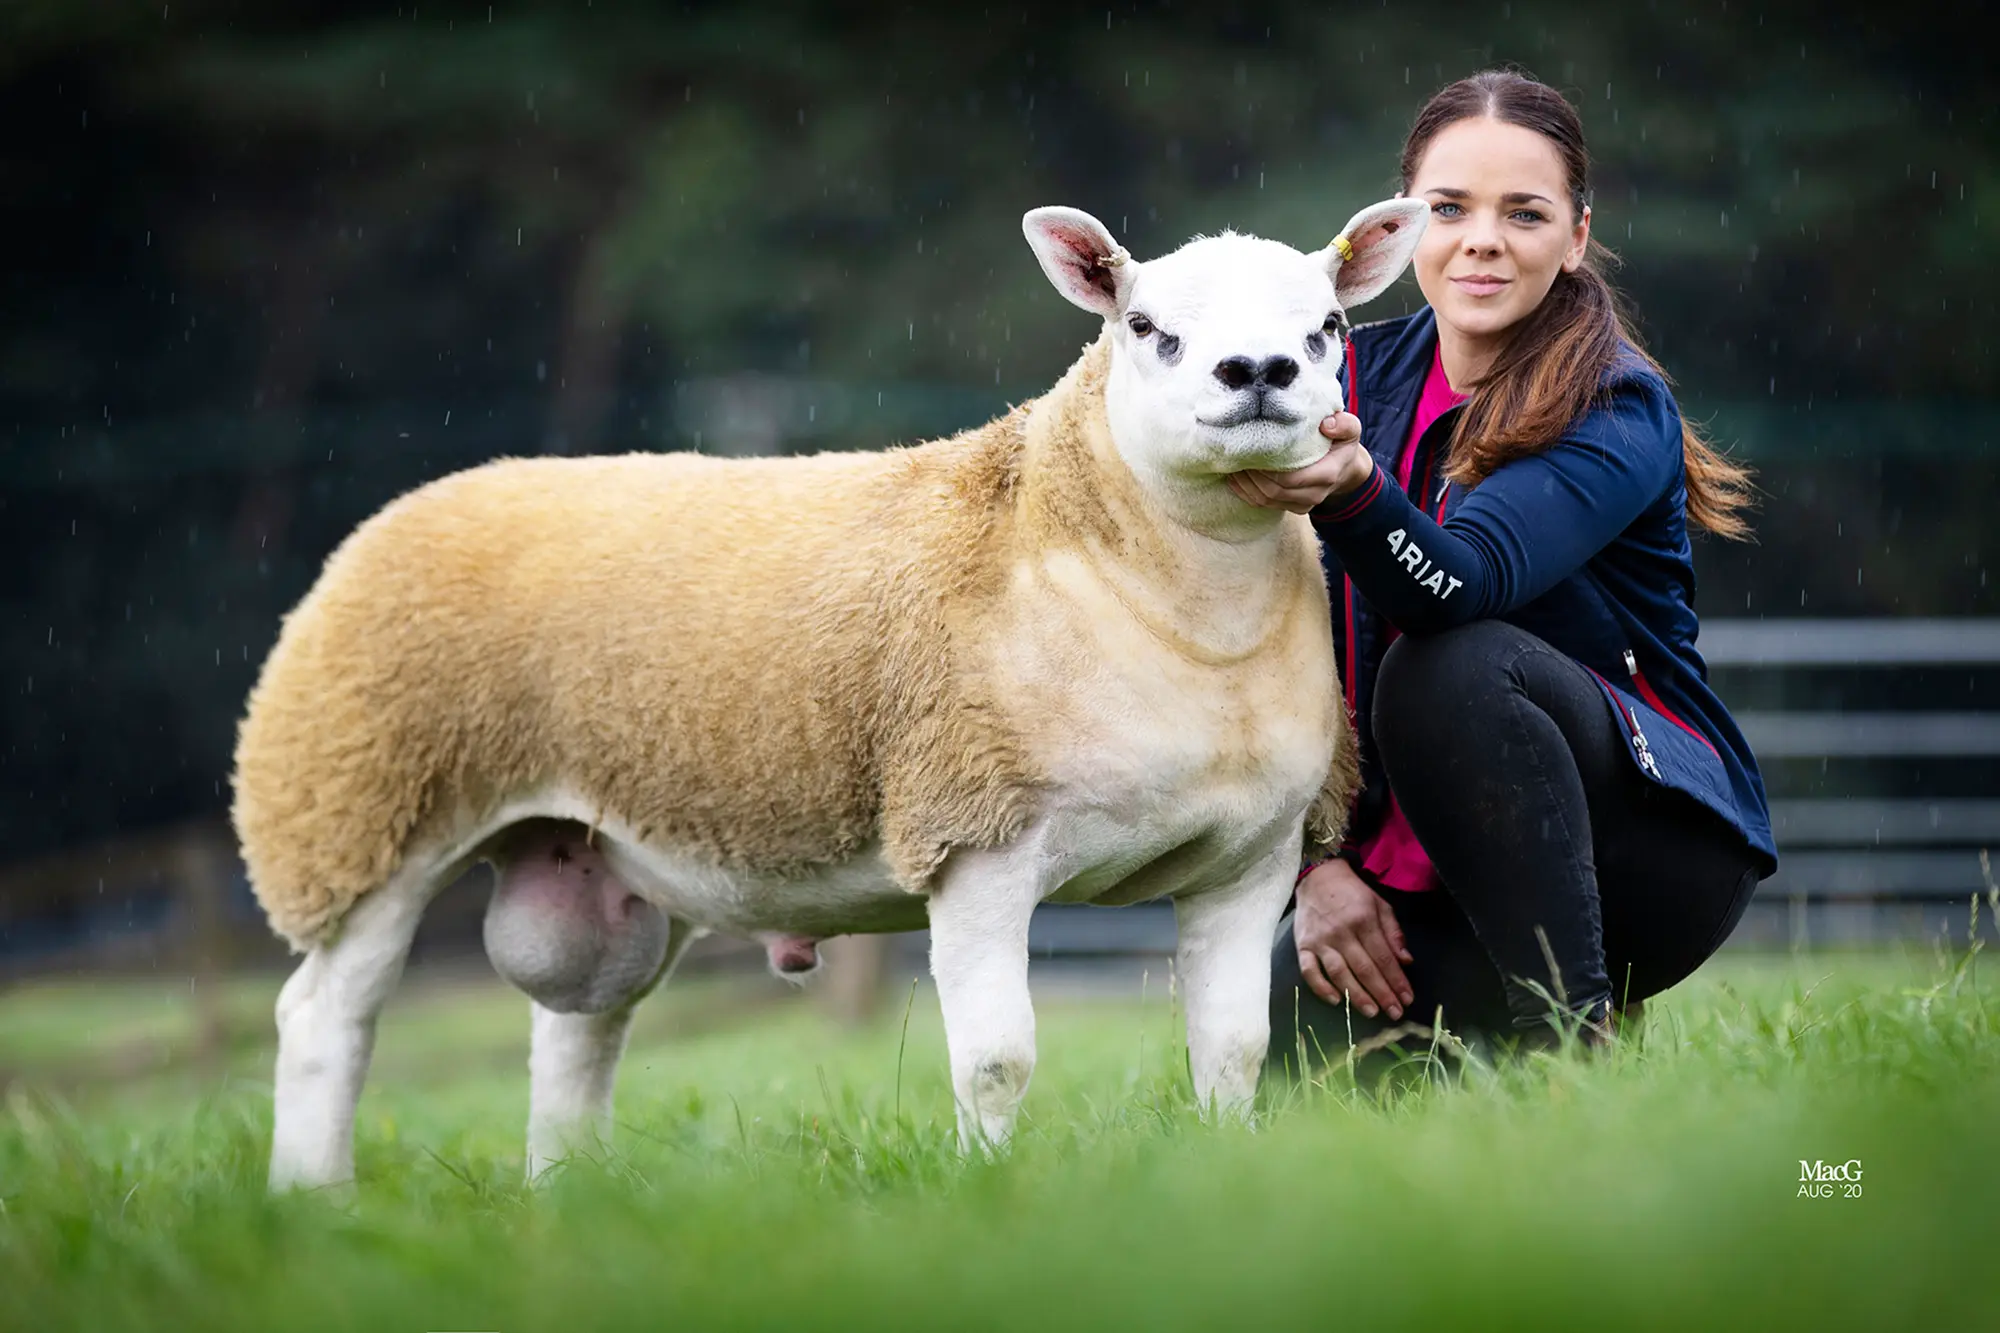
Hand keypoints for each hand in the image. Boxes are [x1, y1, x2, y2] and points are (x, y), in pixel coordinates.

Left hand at [1225, 411, 1372, 513]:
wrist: (1345, 468)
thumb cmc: (1341, 443)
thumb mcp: (1351, 429)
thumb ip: (1345, 424)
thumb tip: (1327, 424)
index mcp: (1327, 474)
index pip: (1291, 478)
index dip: (1268, 468)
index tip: (1252, 449)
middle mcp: (1314, 494)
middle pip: (1273, 491)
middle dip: (1251, 476)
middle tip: (1236, 455)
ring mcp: (1302, 505)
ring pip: (1265, 500)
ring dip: (1245, 484)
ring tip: (1232, 464)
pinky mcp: (1291, 507)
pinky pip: (1262, 504)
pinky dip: (1245, 491)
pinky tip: (1234, 476)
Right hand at [1293, 859, 1414, 1018]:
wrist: (1317, 877)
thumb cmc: (1352, 893)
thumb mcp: (1380, 905)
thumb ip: (1393, 933)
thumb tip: (1406, 961)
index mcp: (1364, 920)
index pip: (1384, 957)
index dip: (1397, 981)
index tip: (1407, 999)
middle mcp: (1342, 932)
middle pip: (1365, 969)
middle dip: (1382, 994)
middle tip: (1395, 1013)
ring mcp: (1320, 940)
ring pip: (1340, 974)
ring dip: (1357, 996)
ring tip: (1372, 1012)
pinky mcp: (1303, 946)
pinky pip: (1309, 971)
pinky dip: (1321, 988)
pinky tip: (1336, 1001)